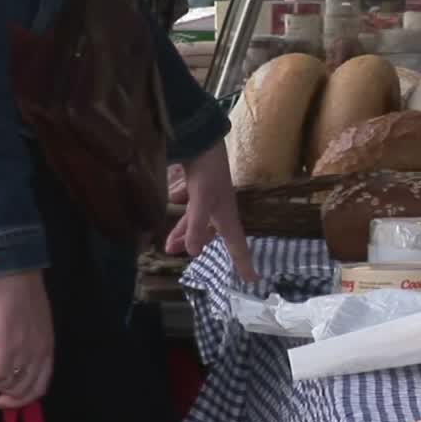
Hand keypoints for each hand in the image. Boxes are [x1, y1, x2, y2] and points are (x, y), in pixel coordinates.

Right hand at [0, 270, 53, 408]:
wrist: (13, 272)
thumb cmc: (22, 293)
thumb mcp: (34, 324)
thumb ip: (27, 344)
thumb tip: (8, 359)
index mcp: (48, 347)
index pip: (41, 385)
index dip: (23, 398)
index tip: (5, 398)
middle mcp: (40, 353)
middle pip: (25, 390)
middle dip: (6, 395)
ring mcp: (25, 350)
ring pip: (10, 383)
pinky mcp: (7, 345)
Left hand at [164, 140, 256, 280]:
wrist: (203, 140)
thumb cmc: (208, 171)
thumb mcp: (201, 200)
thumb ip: (195, 226)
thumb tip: (192, 253)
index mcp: (226, 216)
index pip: (238, 246)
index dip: (244, 263)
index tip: (253, 281)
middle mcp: (219, 211)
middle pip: (211, 237)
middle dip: (197, 247)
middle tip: (180, 256)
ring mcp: (208, 201)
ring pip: (197, 224)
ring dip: (183, 234)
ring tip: (167, 245)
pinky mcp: (198, 190)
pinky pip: (190, 211)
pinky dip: (181, 219)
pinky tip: (169, 214)